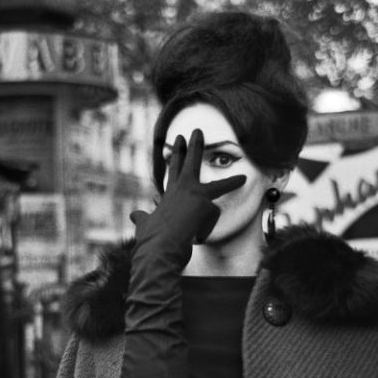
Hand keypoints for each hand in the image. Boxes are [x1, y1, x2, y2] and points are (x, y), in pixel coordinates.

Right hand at [131, 129, 245, 264]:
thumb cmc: (151, 239)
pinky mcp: (206, 205)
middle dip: (195, 145)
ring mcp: (195, 195)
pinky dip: (203, 232)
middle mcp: (182, 189)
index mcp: (169, 194)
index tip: (179, 141)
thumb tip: (134, 215)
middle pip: (191, 163)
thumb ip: (142, 217)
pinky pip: (212, 221)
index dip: (176, 156)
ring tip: (243, 178)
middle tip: (198, 130)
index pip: (173, 171)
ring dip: (232, 182)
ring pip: (219, 187)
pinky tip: (195, 237)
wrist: (159, 247)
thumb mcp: (144, 225)